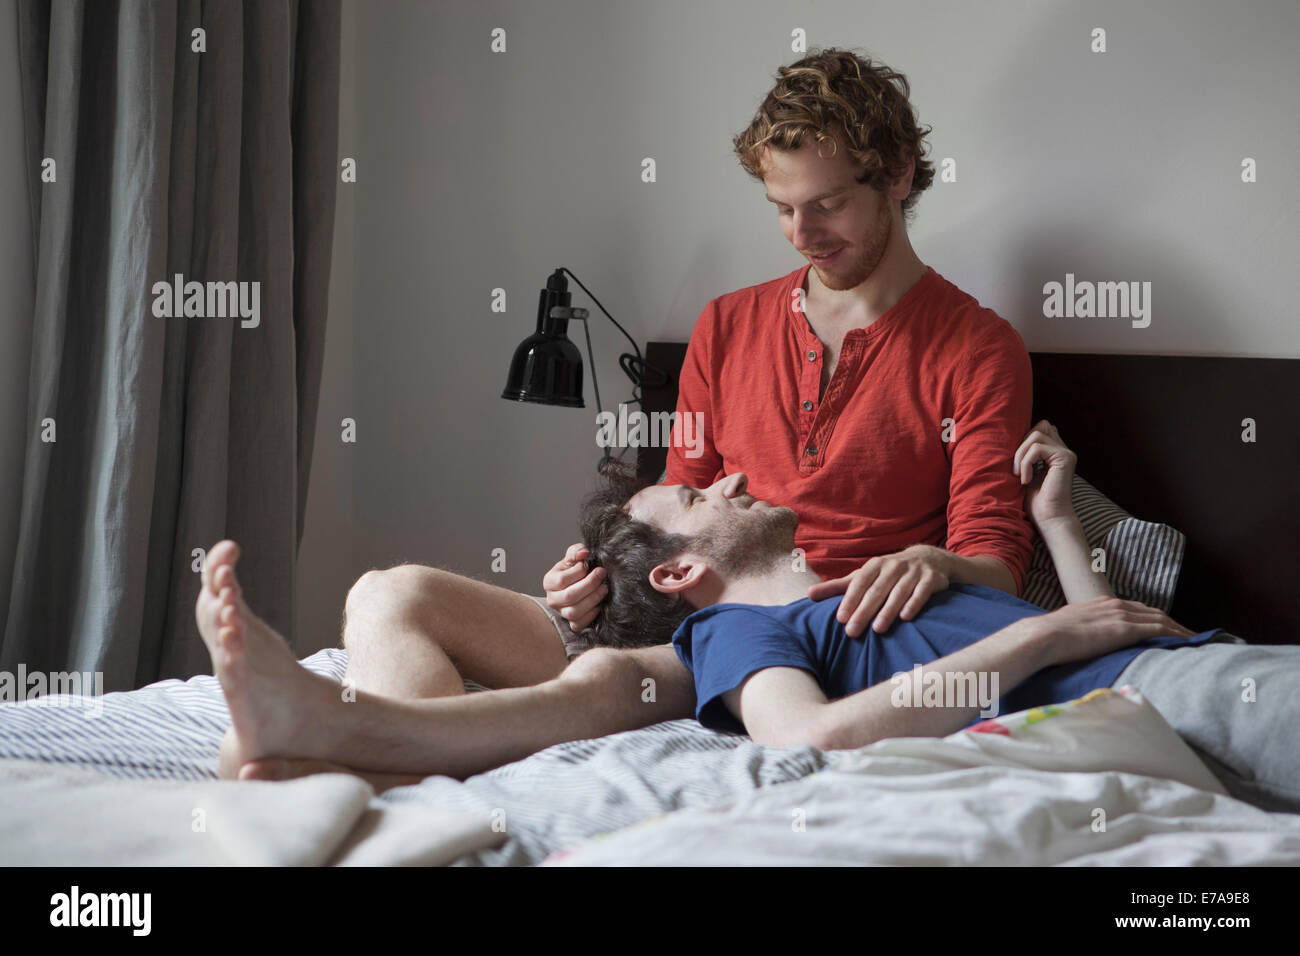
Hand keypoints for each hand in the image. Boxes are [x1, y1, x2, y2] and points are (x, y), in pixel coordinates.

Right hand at [542, 543, 606, 632]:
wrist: (578, 585)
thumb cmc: (575, 570)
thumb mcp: (574, 557)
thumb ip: (577, 551)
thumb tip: (584, 553)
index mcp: (549, 581)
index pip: (562, 579)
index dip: (579, 572)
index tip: (591, 565)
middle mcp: (552, 599)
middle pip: (569, 596)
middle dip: (590, 585)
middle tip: (602, 575)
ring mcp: (561, 613)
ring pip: (574, 612)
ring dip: (593, 599)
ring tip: (604, 588)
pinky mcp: (572, 623)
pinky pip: (579, 624)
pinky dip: (591, 615)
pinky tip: (600, 604)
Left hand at [806, 544, 950, 637]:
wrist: (929, 559)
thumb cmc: (888, 573)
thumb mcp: (864, 576)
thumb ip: (838, 586)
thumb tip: (809, 594)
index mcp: (874, 565)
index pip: (859, 583)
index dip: (849, 600)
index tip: (840, 618)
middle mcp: (893, 566)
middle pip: (876, 591)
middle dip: (864, 611)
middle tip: (852, 632)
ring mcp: (913, 572)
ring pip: (899, 592)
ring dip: (888, 610)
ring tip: (878, 629)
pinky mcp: (931, 579)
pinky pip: (922, 592)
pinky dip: (914, 603)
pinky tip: (906, 618)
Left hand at [1013, 419, 1076, 529]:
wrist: (1049, 519)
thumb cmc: (1036, 502)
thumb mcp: (1027, 472)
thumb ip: (1026, 455)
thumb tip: (1014, 438)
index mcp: (1056, 453)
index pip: (1041, 428)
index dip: (1024, 440)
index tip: (1017, 463)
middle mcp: (1064, 450)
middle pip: (1039, 426)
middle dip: (1022, 444)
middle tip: (1017, 468)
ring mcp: (1066, 453)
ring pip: (1035, 436)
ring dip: (1021, 455)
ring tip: (1020, 475)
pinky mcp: (1065, 458)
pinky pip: (1036, 448)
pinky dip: (1026, 464)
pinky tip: (1026, 480)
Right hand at [1029, 596, 1196, 665]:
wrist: (1042, 636)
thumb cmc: (1049, 637)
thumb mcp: (1069, 628)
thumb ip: (1083, 632)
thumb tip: (1083, 644)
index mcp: (1102, 603)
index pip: (1137, 609)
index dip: (1154, 618)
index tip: (1167, 628)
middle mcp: (1115, 605)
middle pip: (1153, 612)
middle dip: (1172, 623)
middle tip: (1189, 635)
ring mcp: (1121, 615)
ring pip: (1161, 619)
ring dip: (1180, 629)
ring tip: (1196, 640)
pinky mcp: (1124, 629)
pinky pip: (1159, 629)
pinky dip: (1176, 634)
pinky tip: (1188, 643)